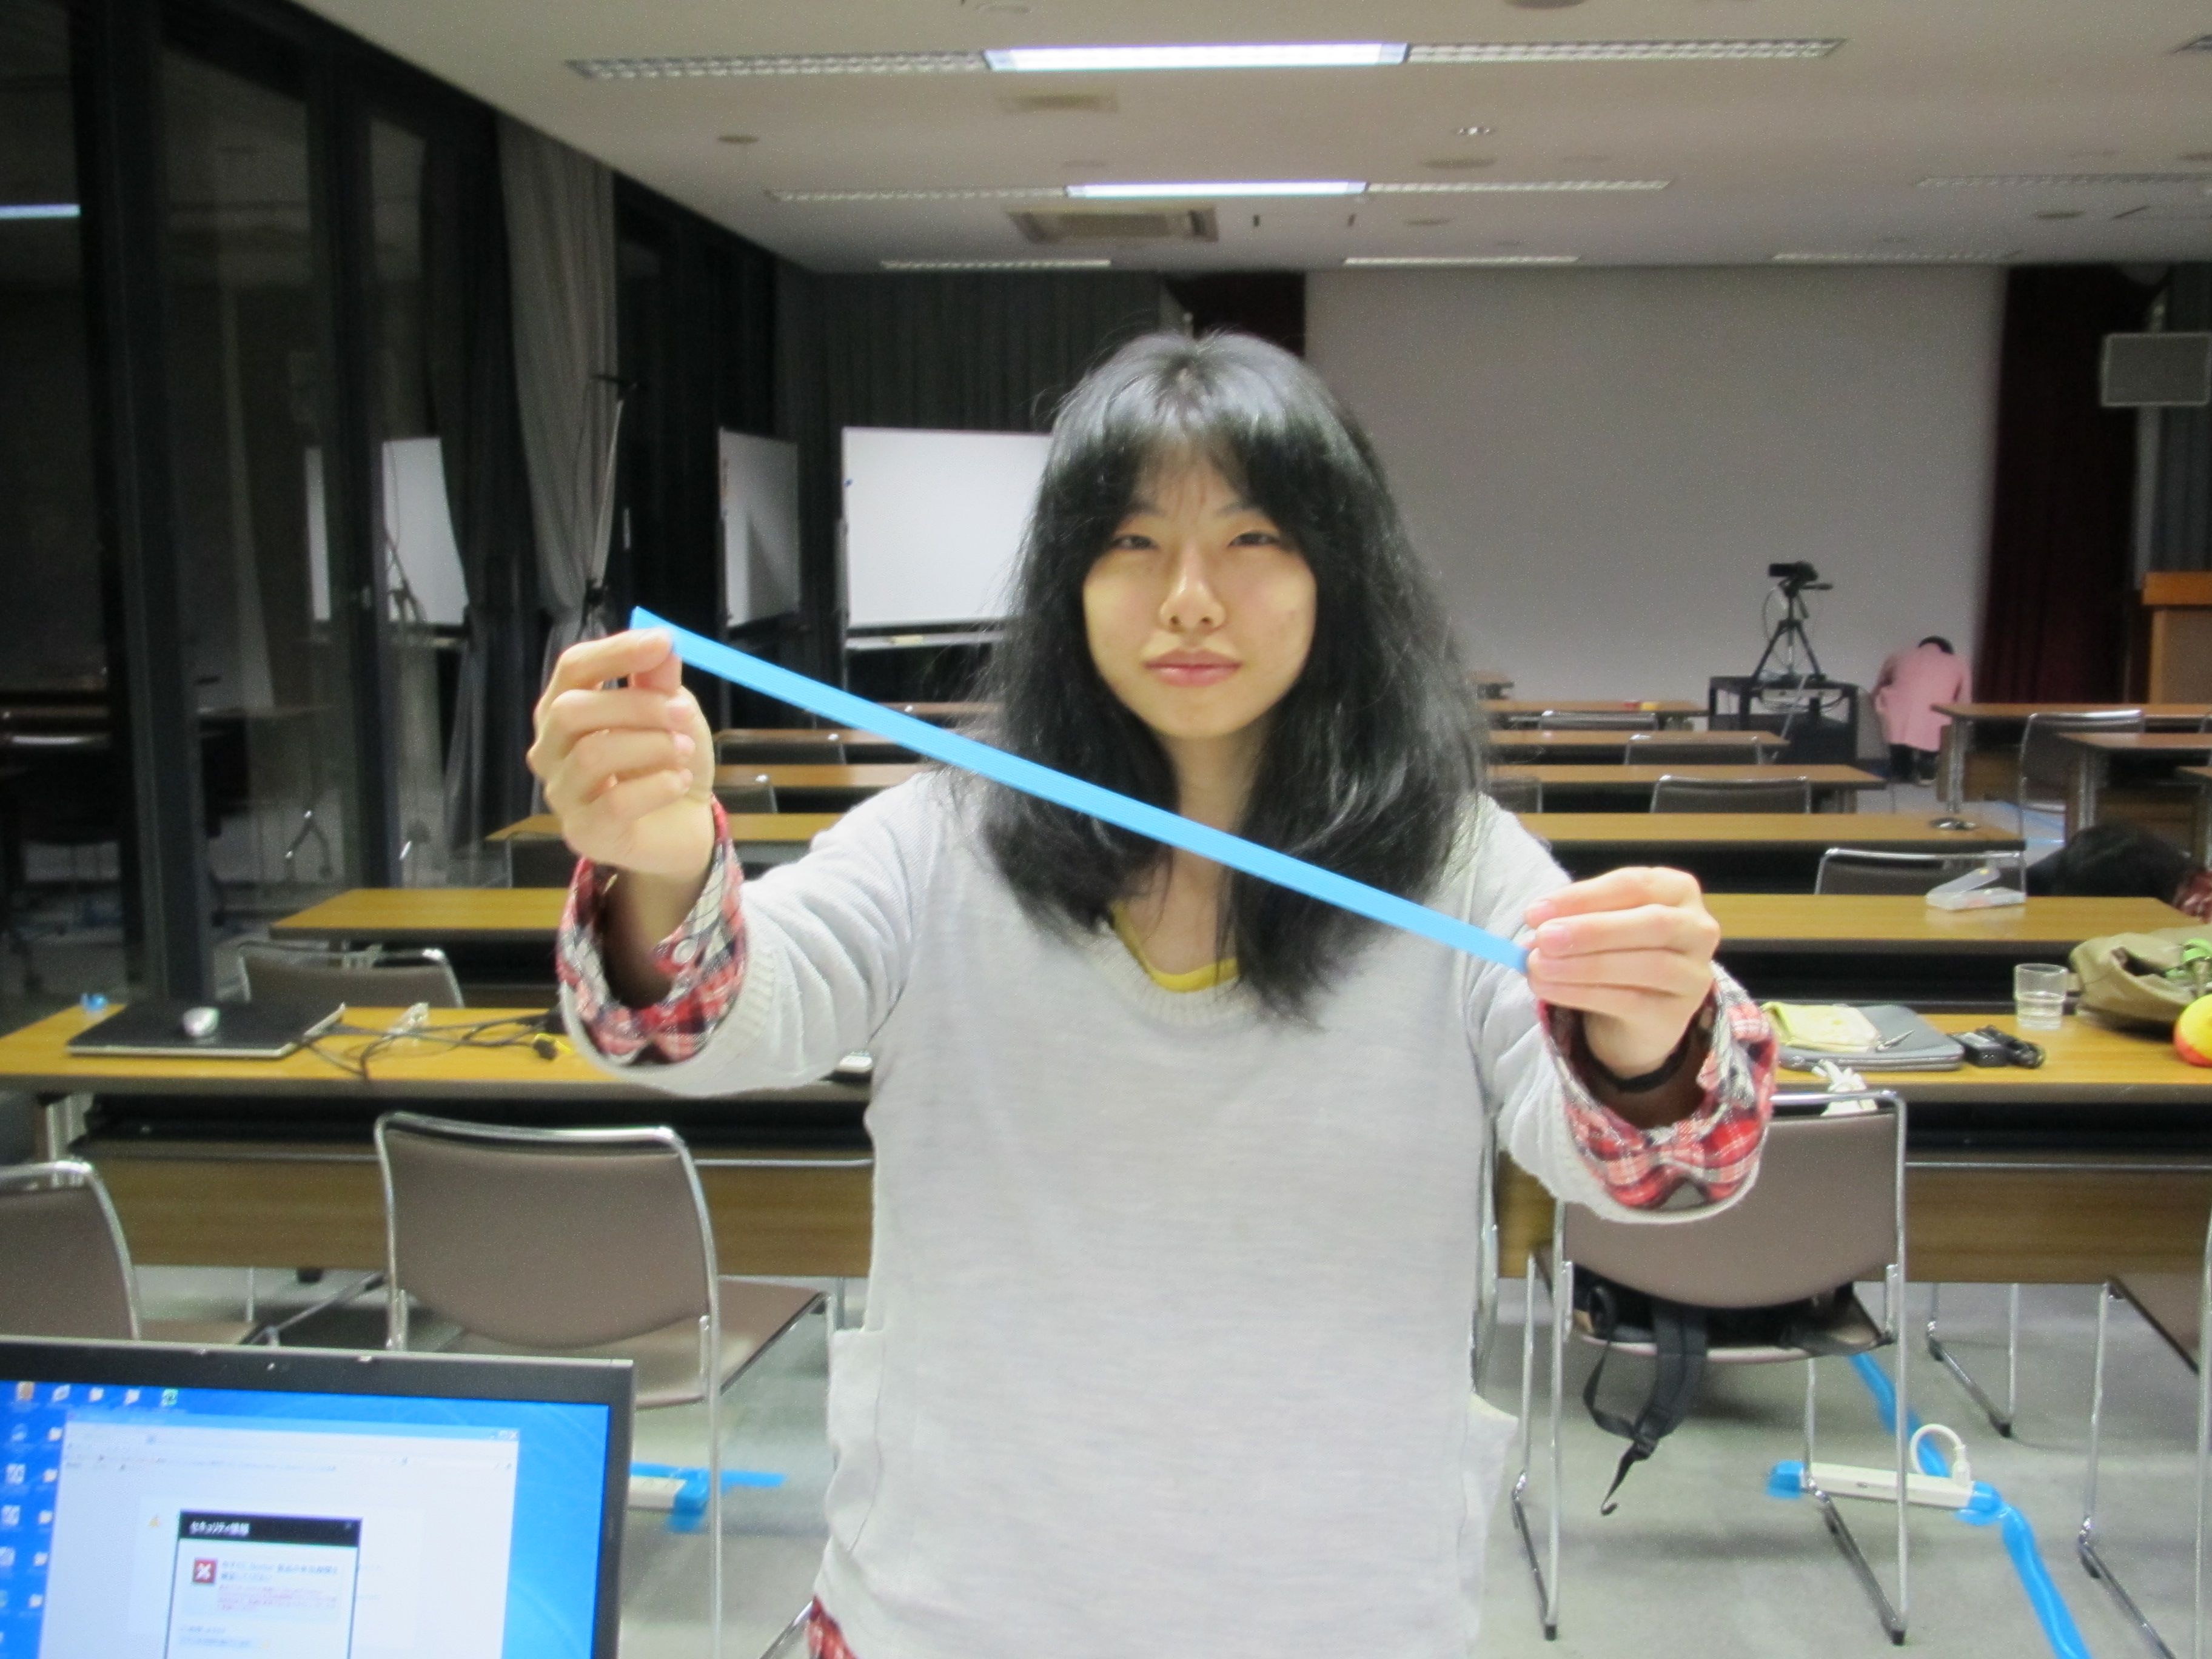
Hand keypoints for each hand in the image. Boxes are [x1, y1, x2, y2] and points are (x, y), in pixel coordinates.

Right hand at [528, 630, 715, 885]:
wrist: (683, 825)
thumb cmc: (666, 761)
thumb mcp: (673, 712)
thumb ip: (660, 682)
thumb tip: (661, 643)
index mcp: (565, 708)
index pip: (573, 668)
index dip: (616, 652)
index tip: (662, 642)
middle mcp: (550, 749)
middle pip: (571, 710)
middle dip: (636, 705)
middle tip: (682, 712)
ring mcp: (562, 793)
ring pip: (592, 755)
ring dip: (651, 745)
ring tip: (684, 751)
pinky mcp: (584, 832)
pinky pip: (614, 803)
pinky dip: (656, 787)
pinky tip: (678, 783)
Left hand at [1524, 867, 1719, 1080]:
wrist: (1640, 1012)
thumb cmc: (1618, 951)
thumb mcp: (1598, 925)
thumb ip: (1573, 920)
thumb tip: (1536, 928)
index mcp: (1676, 889)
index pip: (1632, 885)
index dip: (1582, 897)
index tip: (1536, 912)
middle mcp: (1697, 928)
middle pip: (1652, 923)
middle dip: (1592, 931)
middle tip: (1543, 939)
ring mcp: (1694, 973)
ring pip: (1647, 966)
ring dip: (1584, 966)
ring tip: (1538, 967)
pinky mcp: (1678, 1014)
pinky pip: (1632, 1002)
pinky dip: (1584, 994)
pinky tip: (1550, 989)